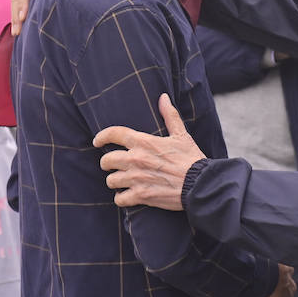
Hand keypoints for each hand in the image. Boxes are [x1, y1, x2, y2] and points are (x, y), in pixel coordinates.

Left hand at [94, 94, 206, 210]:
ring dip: (115, 181)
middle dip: (108, 163)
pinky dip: (122, 198)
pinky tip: (128, 196)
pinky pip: (119, 199)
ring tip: (122, 182)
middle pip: (106, 160)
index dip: (101, 137)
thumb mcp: (181, 135)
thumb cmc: (191, 159)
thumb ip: (169, 115)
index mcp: (143, 142)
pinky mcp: (141, 196)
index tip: (97, 141)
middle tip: (113, 165)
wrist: (200, 184)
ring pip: (111, 180)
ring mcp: (136, 179)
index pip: (113, 134)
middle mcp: (136, 160)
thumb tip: (163, 97)